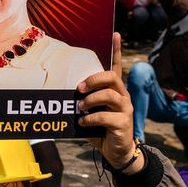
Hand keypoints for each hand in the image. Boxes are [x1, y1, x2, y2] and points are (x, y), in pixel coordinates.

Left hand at [78, 34, 137, 173]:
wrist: (117, 153)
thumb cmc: (101, 130)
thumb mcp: (91, 113)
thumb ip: (83, 102)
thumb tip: (63, 94)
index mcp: (115, 90)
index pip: (117, 66)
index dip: (117, 50)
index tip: (116, 33)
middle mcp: (123, 96)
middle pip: (111, 77)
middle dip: (93, 79)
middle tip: (79, 88)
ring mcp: (125, 109)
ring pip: (109, 95)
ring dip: (90, 100)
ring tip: (79, 107)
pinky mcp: (124, 123)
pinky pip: (105, 116)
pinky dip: (90, 119)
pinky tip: (83, 122)